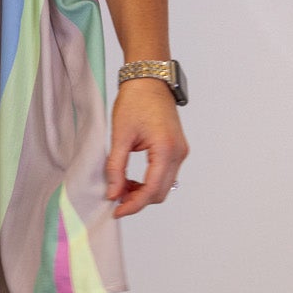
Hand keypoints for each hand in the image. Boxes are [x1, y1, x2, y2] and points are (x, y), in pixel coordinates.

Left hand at [105, 77, 188, 217]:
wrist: (149, 81)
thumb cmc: (135, 101)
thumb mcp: (120, 135)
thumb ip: (116, 167)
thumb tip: (113, 193)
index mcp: (165, 149)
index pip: (151, 190)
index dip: (133, 204)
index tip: (116, 211)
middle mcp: (178, 153)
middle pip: (161, 192)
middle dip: (138, 200)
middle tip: (115, 199)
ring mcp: (180, 152)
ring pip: (164, 186)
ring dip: (144, 192)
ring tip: (121, 188)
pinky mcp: (177, 149)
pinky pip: (166, 175)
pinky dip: (150, 182)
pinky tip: (132, 180)